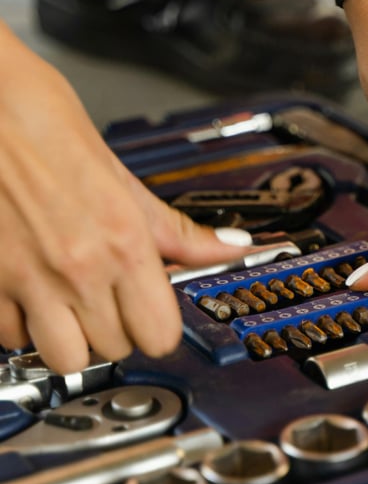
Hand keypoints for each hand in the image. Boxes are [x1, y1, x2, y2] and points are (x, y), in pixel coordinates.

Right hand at [0, 24, 248, 373]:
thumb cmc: (42, 124)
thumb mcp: (124, 179)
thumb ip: (178, 231)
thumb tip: (230, 247)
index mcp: (124, 243)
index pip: (160, 335)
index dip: (158, 329)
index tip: (150, 316)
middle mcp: (80, 268)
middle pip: (117, 349)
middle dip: (116, 331)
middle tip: (109, 302)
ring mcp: (30, 278)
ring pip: (66, 359)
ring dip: (71, 341)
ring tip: (70, 310)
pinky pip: (11, 337)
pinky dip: (21, 326)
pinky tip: (29, 297)